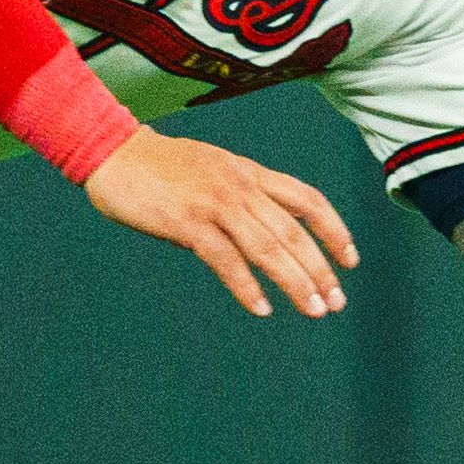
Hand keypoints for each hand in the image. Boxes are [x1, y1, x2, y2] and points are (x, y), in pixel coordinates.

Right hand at [81, 130, 359, 316]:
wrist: (114, 153)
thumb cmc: (161, 168)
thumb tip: (269, 233)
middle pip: (293, 232)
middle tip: (335, 302)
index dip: (334, 231)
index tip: (350, 261)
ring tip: (313, 310)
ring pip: (268, 248)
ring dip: (294, 282)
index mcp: (251, 173)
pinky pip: (226, 259)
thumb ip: (243, 196)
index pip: (308, 200)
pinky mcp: (187, 222)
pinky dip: (247, 287)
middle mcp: (240, 186)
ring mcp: (214, 203)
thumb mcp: (215, 172)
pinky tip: (262, 308)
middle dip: (320, 269)